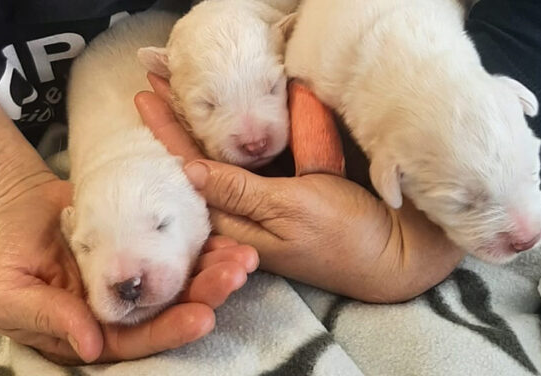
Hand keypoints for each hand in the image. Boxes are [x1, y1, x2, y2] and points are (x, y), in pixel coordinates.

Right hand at [0, 176, 257, 364]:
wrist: (13, 208)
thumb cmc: (6, 256)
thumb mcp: (12, 295)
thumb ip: (50, 319)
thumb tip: (91, 345)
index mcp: (97, 327)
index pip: (140, 337)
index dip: (171, 329)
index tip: (203, 316)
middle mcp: (126, 303)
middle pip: (173, 306)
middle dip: (207, 294)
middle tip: (235, 275)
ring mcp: (139, 269)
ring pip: (183, 274)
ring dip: (214, 267)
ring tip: (242, 256)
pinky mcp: (145, 238)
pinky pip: (176, 239)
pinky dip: (201, 237)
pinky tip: (223, 230)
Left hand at [134, 73, 464, 301]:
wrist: (394, 251)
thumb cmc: (345, 236)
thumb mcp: (291, 210)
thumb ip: (241, 191)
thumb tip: (188, 170)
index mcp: (236, 224)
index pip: (191, 173)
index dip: (167, 134)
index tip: (146, 98)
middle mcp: (244, 211)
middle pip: (201, 160)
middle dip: (178, 121)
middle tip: (156, 82)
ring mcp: (265, 199)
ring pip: (227, 155)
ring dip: (206, 120)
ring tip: (180, 87)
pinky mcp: (287, 190)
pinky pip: (256, 157)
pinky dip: (241, 131)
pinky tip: (223, 111)